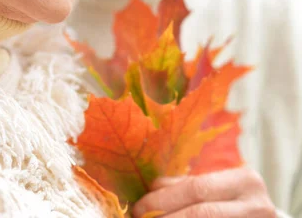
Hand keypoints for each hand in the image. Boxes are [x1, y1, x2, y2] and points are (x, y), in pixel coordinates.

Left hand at [132, 168, 276, 217]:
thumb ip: (188, 184)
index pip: (196, 187)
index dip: (164, 198)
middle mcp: (257, 204)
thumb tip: (152, 187)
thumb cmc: (236, 201)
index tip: (139, 207)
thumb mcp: (219, 186)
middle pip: (201, 213)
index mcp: (245, 180)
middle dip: (166, 217)